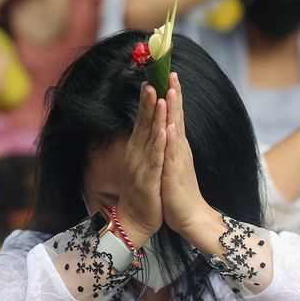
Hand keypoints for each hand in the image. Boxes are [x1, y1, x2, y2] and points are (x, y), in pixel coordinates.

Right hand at [115, 83, 167, 240]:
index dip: (147, 101)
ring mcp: (141, 166)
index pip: (143, 120)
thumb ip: (145, 145)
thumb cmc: (144, 192)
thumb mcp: (143, 164)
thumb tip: (147, 128)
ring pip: (149, 136)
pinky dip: (158, 143)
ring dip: (154, 116)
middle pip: (144, 123)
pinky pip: (155, 159)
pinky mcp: (148, 180)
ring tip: (159, 96)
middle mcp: (137, 154)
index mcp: (138, 149)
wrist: (136, 220)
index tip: (151, 80)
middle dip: (149, 101)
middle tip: (152, 80)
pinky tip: (163, 130)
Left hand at [160, 73, 215, 235]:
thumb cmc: (178, 191)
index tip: (168, 75)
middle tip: (173, 72)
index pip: (174, 115)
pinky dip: (170, 138)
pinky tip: (169, 125)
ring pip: (176, 129)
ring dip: (174, 110)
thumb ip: (170, 146)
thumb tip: (167, 130)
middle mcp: (180, 148)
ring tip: (171, 91)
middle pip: (178, 116)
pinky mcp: (175, 172)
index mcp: (177, 145)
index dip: (172, 95)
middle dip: (175, 94)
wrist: (190, 217)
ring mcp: (179, 159)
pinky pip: (172, 153)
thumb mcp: (172, 163)